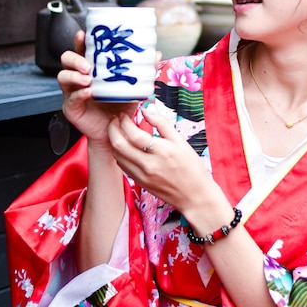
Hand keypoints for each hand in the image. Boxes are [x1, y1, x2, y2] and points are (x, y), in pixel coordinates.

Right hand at [57, 30, 136, 148]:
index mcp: (91, 70)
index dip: (80, 41)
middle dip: (75, 58)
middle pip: (67, 59)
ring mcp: (73, 93)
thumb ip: (143, 73)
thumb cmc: (121, 110)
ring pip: (63, 77)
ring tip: (88, 79)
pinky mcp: (72, 108)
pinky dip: (79, 94)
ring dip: (74, 75)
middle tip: (88, 65)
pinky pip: (71, 98)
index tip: (83, 35)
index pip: (81, 51)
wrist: (116, 133)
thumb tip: (156, 55)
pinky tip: (88, 92)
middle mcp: (79, 79)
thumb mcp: (133, 89)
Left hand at [107, 108, 226, 217]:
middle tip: (115, 121)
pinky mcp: (140, 182)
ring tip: (119, 132)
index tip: (124, 116)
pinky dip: (120, 154)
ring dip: (114, 141)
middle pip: (118, 145)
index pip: (133, 134)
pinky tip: (125, 147)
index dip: (124, 122)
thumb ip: (162, 123)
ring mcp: (142, 175)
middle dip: (112, 129)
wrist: (194, 196)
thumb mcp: (181, 142)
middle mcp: (149, 165)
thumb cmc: (191, 169)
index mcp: (162, 151)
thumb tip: (146, 110)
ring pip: (117, 156)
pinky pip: (123, 165)